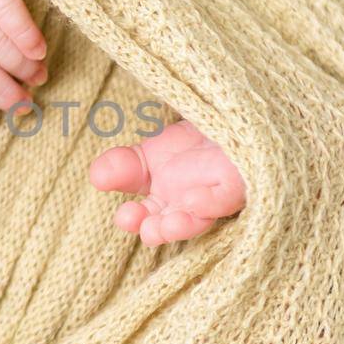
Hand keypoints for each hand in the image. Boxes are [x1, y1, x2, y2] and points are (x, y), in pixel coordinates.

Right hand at [88, 117, 246, 246]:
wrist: (247, 113)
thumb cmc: (200, 130)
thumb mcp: (154, 145)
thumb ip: (125, 163)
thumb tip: (96, 177)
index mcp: (164, 193)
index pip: (144, 212)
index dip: (133, 218)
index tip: (125, 215)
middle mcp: (189, 199)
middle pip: (170, 222)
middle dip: (155, 229)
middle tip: (145, 228)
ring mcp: (215, 192)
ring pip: (198, 217)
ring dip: (180, 225)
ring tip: (166, 225)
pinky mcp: (243, 182)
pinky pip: (226, 196)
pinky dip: (209, 203)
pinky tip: (193, 200)